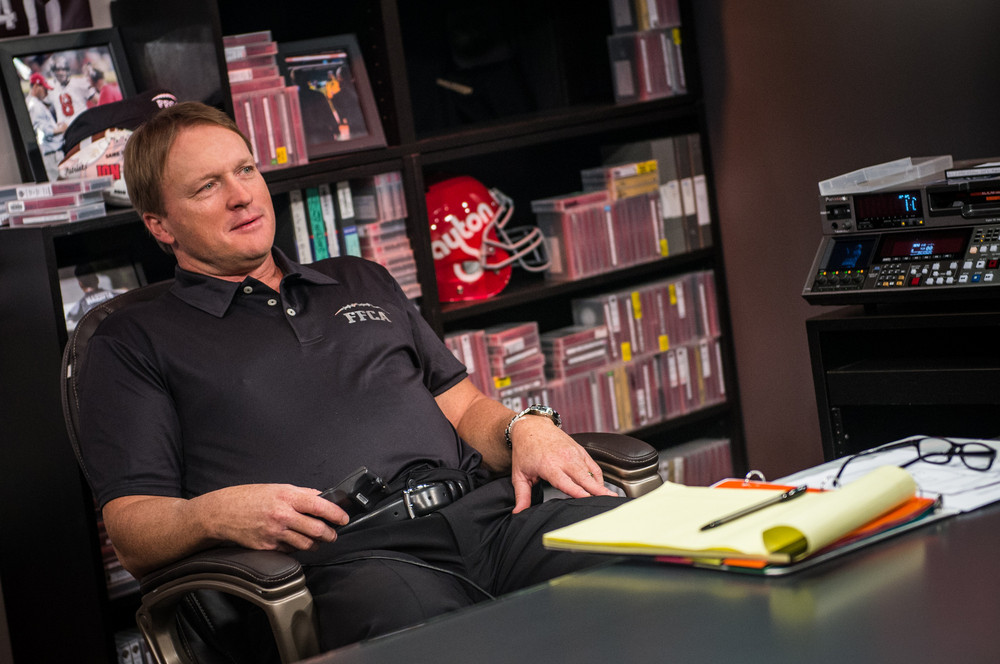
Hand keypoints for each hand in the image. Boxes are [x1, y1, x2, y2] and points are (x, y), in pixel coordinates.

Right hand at [198, 484, 349, 552]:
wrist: (222, 513)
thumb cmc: (250, 497)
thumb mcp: (277, 488)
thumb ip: (301, 493)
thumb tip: (322, 497)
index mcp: (287, 497)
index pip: (319, 505)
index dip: (335, 514)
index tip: (344, 518)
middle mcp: (282, 515)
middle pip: (317, 530)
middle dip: (330, 534)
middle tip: (333, 534)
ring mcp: (275, 533)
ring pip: (306, 544)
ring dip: (315, 543)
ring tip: (317, 540)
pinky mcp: (268, 547)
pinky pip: (290, 550)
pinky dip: (296, 547)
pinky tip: (295, 541)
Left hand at [508, 416, 617, 512]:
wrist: (531, 427)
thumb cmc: (525, 450)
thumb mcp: (519, 474)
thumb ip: (522, 495)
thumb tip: (519, 513)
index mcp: (550, 466)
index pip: (567, 483)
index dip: (578, 492)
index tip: (589, 499)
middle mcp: (564, 459)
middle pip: (585, 478)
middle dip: (598, 490)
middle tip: (611, 500)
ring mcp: (575, 454)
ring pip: (592, 472)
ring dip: (601, 485)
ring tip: (611, 498)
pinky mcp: (580, 451)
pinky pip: (593, 466)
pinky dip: (599, 477)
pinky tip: (601, 487)